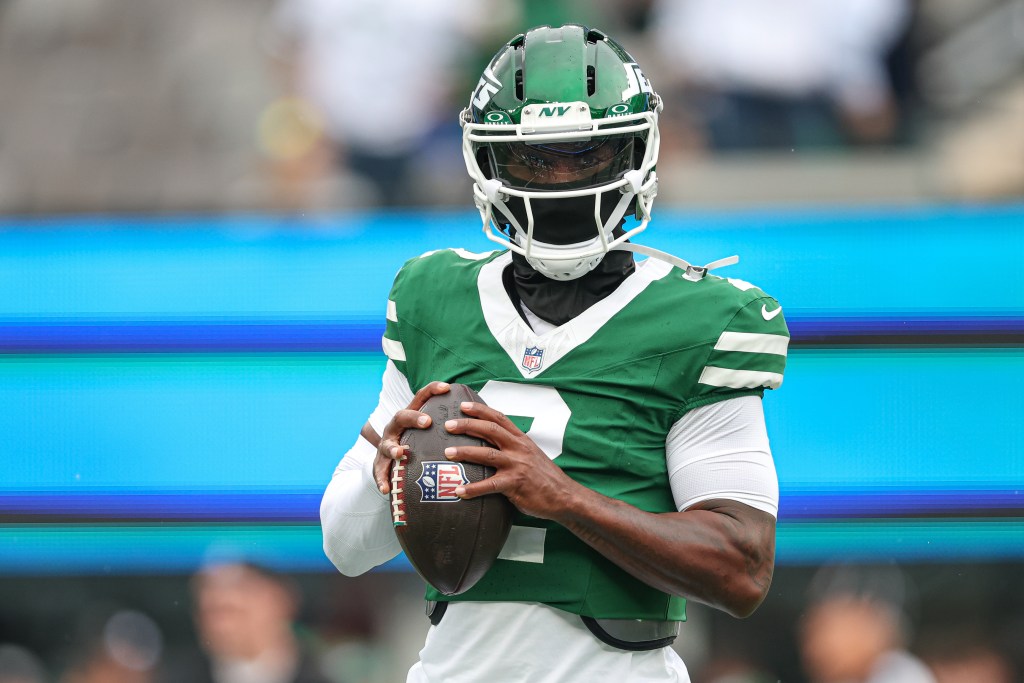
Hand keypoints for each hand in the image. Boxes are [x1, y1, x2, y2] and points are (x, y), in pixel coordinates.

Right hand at [372, 381, 449, 493]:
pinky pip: (379, 472)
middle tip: (427, 421)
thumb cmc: (416, 443)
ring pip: (387, 444)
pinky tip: (386, 488)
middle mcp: (396, 427)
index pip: (420, 397)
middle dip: (413, 417)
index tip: (447, 387)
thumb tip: (479, 418)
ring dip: (393, 448)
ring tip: (400, 454)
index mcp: (410, 416)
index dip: (432, 390)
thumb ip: (446, 425)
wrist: (388, 460)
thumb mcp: (427, 431)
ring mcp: (386, 445)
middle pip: (401, 416)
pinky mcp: (380, 464)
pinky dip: (381, 479)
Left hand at [442, 401, 582, 520]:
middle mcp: (519, 448)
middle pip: (490, 430)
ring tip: (447, 453)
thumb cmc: (545, 477)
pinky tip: (459, 491)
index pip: (499, 418)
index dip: (480, 410)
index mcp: (521, 439)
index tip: (463, 405)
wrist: (564, 496)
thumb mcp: (531, 455)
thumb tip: (491, 445)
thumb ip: (512, 448)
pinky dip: (473, 488)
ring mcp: (517, 465)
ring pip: (487, 454)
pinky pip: (489, 485)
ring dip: (465, 452)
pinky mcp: (515, 484)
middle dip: (467, 425)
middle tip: (448, 425)